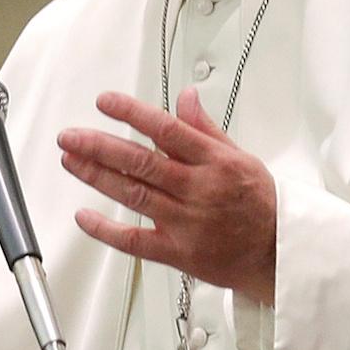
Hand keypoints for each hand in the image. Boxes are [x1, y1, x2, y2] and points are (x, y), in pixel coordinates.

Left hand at [58, 86, 278, 303]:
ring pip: (133, 194)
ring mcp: (186, 222)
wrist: (279, 253)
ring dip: (97, 176)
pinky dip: (106, 229)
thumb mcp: (239, 156)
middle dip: (99, 146)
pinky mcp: (177, 252)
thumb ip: (205, 128)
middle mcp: (198, 189)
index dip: (131, 113)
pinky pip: (135, 241)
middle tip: (70, 136)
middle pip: (141, 162)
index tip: (104, 102)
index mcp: (214, 161)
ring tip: (71, 160)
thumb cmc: (260, 204)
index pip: (166, 129)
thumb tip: (185, 97)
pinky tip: (84, 216)